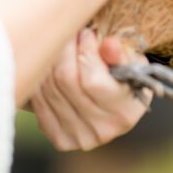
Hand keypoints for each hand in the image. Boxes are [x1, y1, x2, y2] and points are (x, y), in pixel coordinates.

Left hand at [30, 28, 144, 151]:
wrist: (117, 109)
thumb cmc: (126, 78)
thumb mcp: (133, 64)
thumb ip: (120, 54)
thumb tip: (109, 45)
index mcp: (123, 112)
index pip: (93, 81)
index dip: (85, 51)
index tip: (86, 33)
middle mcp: (102, 130)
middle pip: (67, 82)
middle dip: (65, 51)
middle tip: (69, 34)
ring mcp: (79, 137)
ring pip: (49, 89)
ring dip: (50, 61)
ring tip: (60, 46)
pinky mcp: (60, 139)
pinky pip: (39, 102)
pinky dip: (40, 81)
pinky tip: (49, 67)